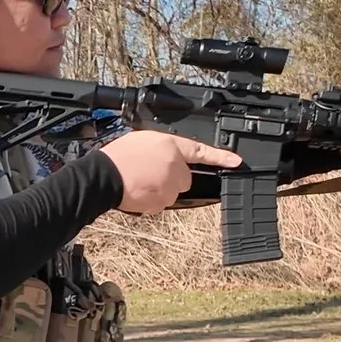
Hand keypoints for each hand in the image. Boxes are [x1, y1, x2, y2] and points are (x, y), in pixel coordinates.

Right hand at [100, 130, 244, 214]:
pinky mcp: (161, 202)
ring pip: (173, 191)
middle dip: (173, 176)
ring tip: (140, 179)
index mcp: (172, 146)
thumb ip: (165, 146)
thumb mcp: (144, 138)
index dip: (221, 157)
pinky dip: (152, 199)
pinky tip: (138, 190)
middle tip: (150, 171)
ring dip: (161, 188)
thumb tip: (172, 157)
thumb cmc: (119, 156)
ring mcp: (169, 187)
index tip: (237, 162)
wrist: (104, 176)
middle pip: (185, 178)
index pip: (202, 152)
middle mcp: (175, 167)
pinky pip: (161, 203)